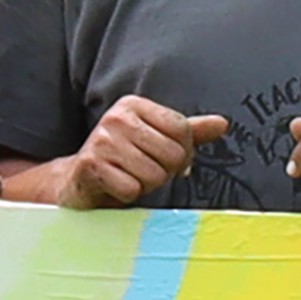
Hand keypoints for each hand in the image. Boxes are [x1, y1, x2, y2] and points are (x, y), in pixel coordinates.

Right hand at [56, 96, 227, 209]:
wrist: (78, 180)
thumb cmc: (123, 160)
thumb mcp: (156, 140)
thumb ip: (188, 132)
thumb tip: (222, 123)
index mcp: (134, 105)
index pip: (182, 129)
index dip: (183, 153)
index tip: (166, 159)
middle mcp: (116, 118)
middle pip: (172, 154)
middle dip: (164, 172)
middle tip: (143, 171)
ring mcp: (101, 141)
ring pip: (153, 175)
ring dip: (145, 185)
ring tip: (128, 177)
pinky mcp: (90, 166)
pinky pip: (132, 189)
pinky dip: (127, 195)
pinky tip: (115, 186)